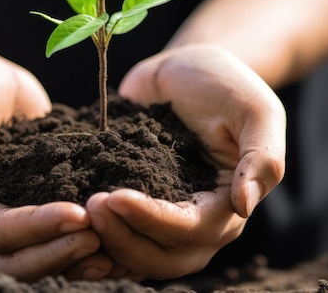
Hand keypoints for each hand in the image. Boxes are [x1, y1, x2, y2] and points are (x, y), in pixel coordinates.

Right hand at [0, 197, 110, 281]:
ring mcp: (10, 215)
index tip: (76, 215)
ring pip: (40, 255)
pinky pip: (58, 233)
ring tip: (113, 248)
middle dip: (60, 250)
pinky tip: (115, 237)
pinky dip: (81, 240)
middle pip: (18, 259)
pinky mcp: (37, 201)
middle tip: (100, 234)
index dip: (35, 228)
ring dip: (74, 257)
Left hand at [86, 44, 285, 279]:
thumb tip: (245, 206)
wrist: (186, 69)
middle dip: (124, 238)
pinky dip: (93, 240)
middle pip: (163, 256)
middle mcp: (196, 219)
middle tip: (90, 205)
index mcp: (227, 203)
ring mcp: (162, 214)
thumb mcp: (255, 110)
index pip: (193, 230)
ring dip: (104, 245)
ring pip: (135, 255)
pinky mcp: (134, 202)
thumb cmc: (225, 84)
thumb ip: (262, 157)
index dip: (154, 221)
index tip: (116, 196)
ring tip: (71, 216)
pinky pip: (115, 236)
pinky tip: (65, 225)